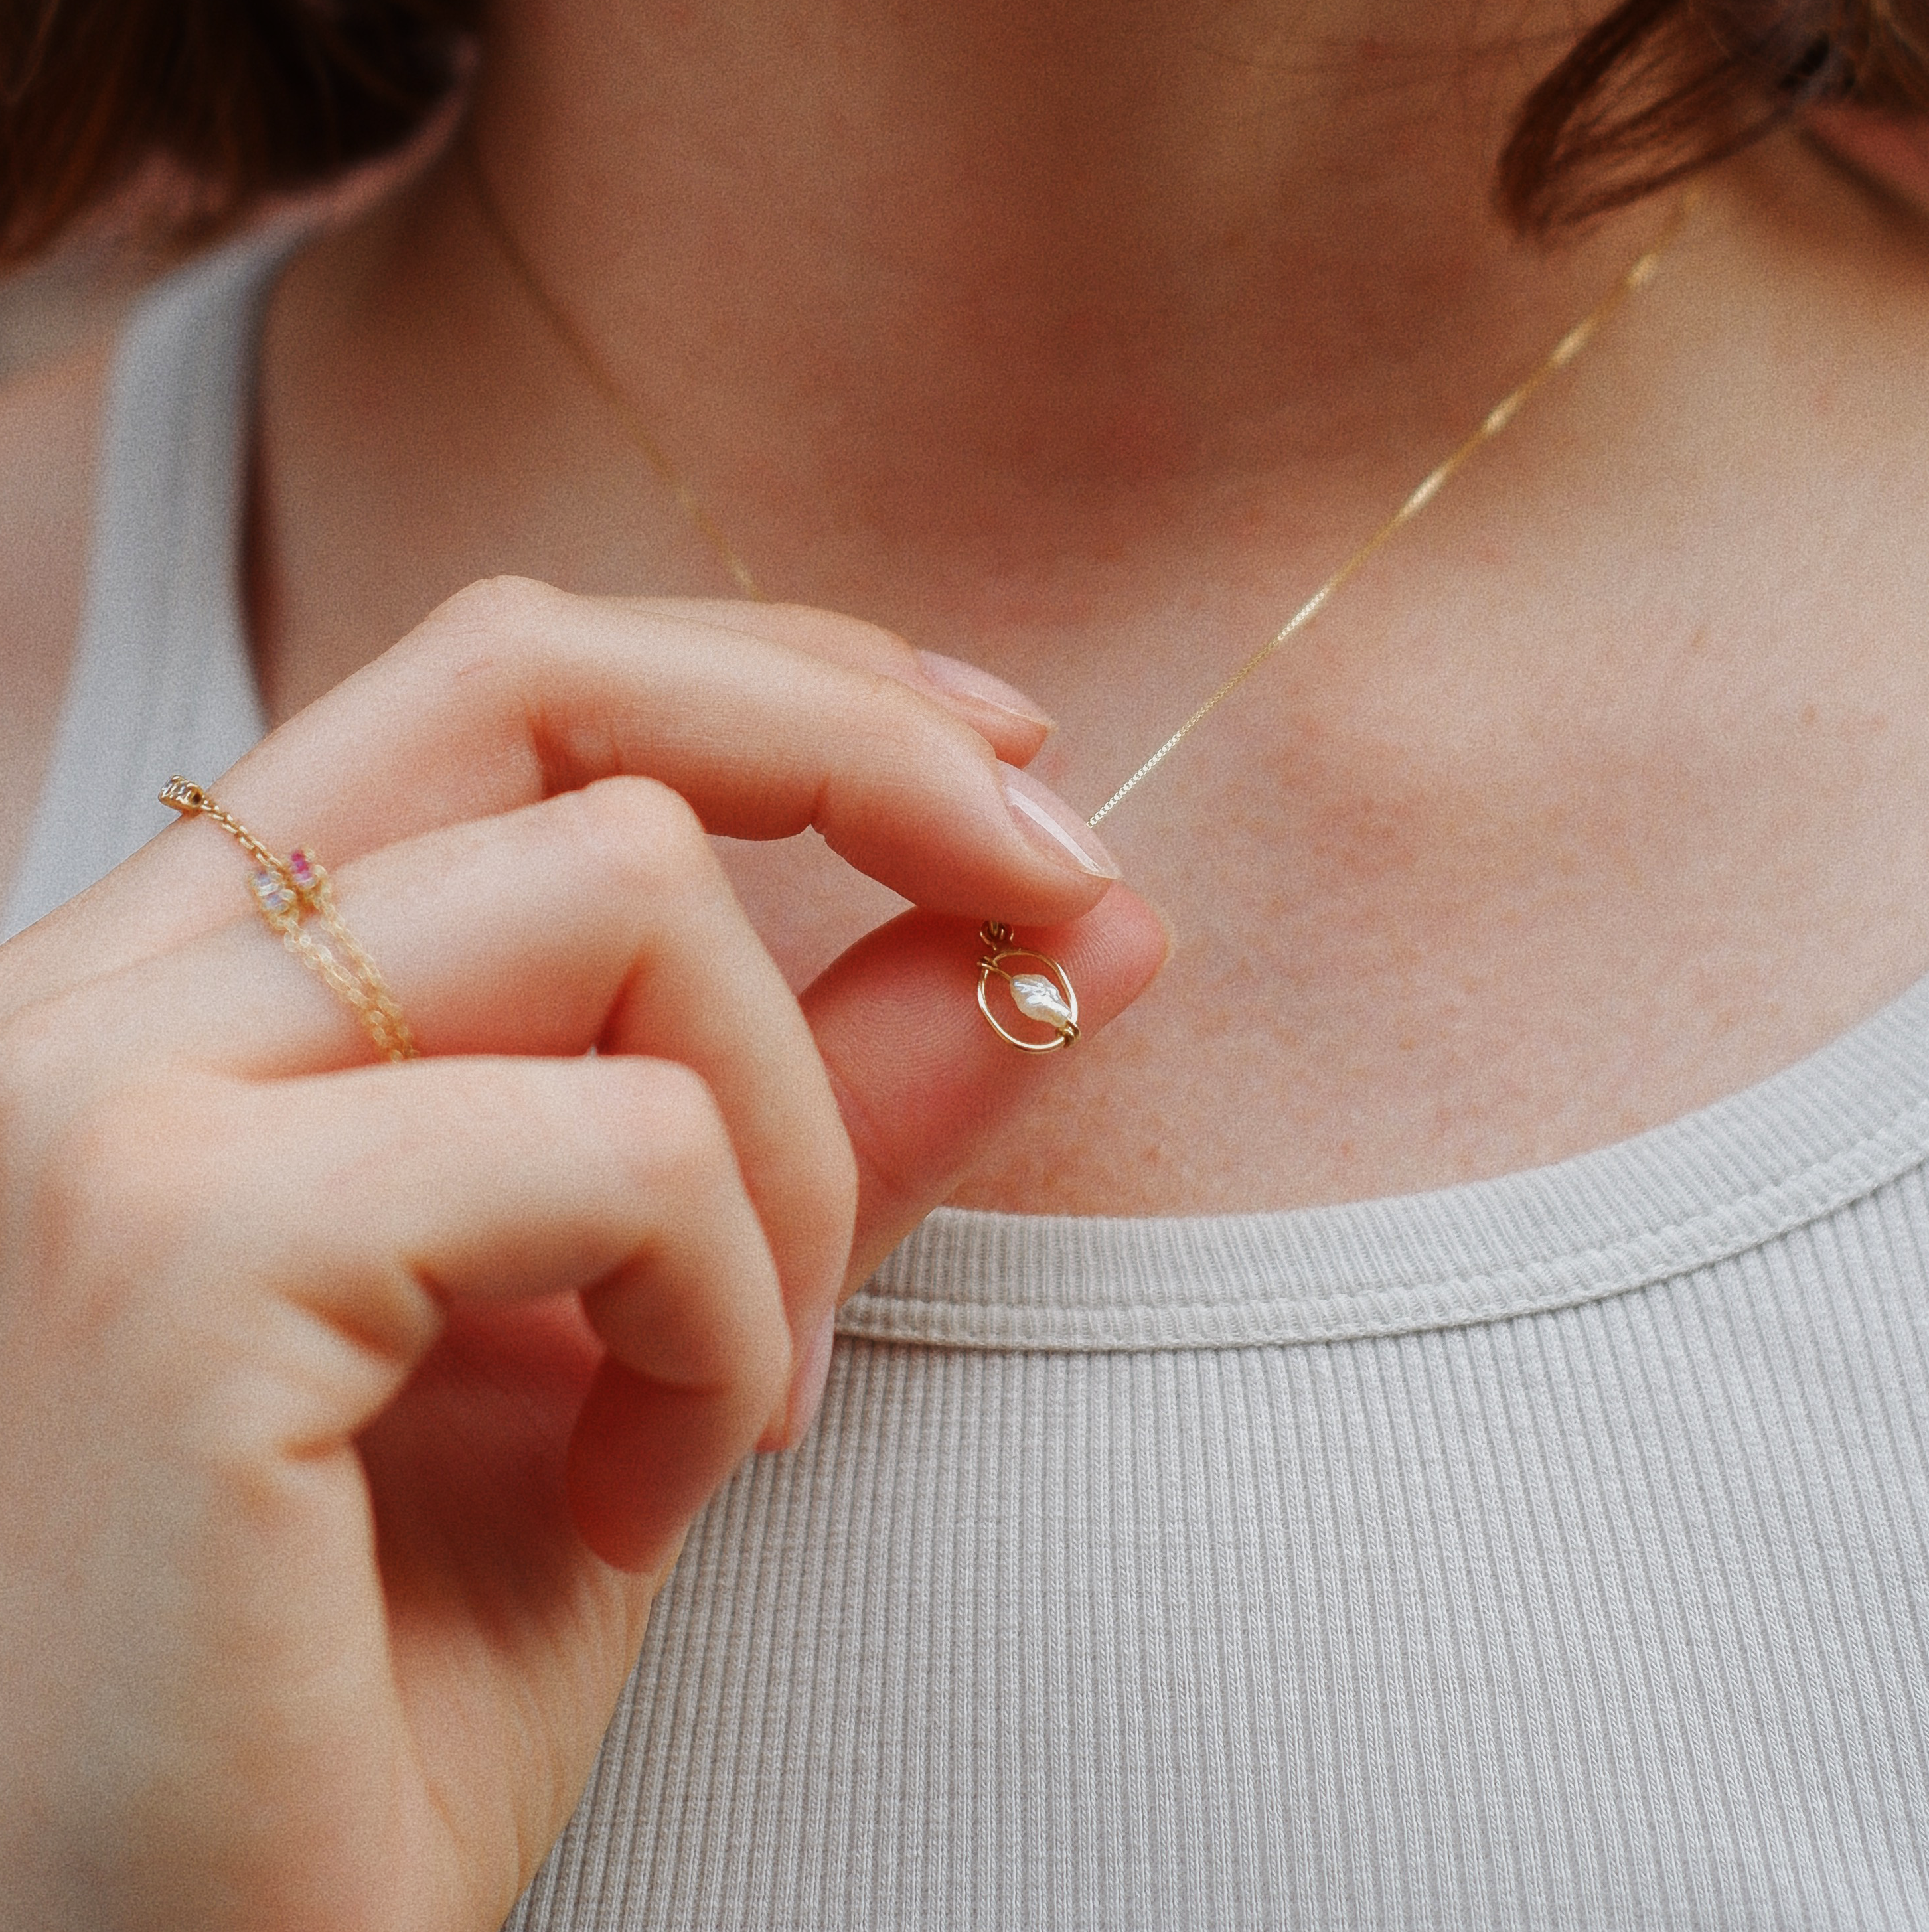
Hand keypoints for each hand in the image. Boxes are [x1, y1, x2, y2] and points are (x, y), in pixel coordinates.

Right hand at [0, 579, 1165, 1931]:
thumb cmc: (380, 1675)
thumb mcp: (654, 1330)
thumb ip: (835, 1105)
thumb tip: (1079, 914)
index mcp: (181, 989)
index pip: (500, 683)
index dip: (784, 677)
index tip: (1002, 771)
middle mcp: (97, 993)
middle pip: (545, 682)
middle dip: (863, 751)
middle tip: (1057, 895)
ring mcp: (102, 1104)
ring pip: (629, 898)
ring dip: (787, 1152)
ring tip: (741, 1389)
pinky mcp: (173, 1256)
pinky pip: (621, 1150)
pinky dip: (724, 1314)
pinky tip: (644, 1492)